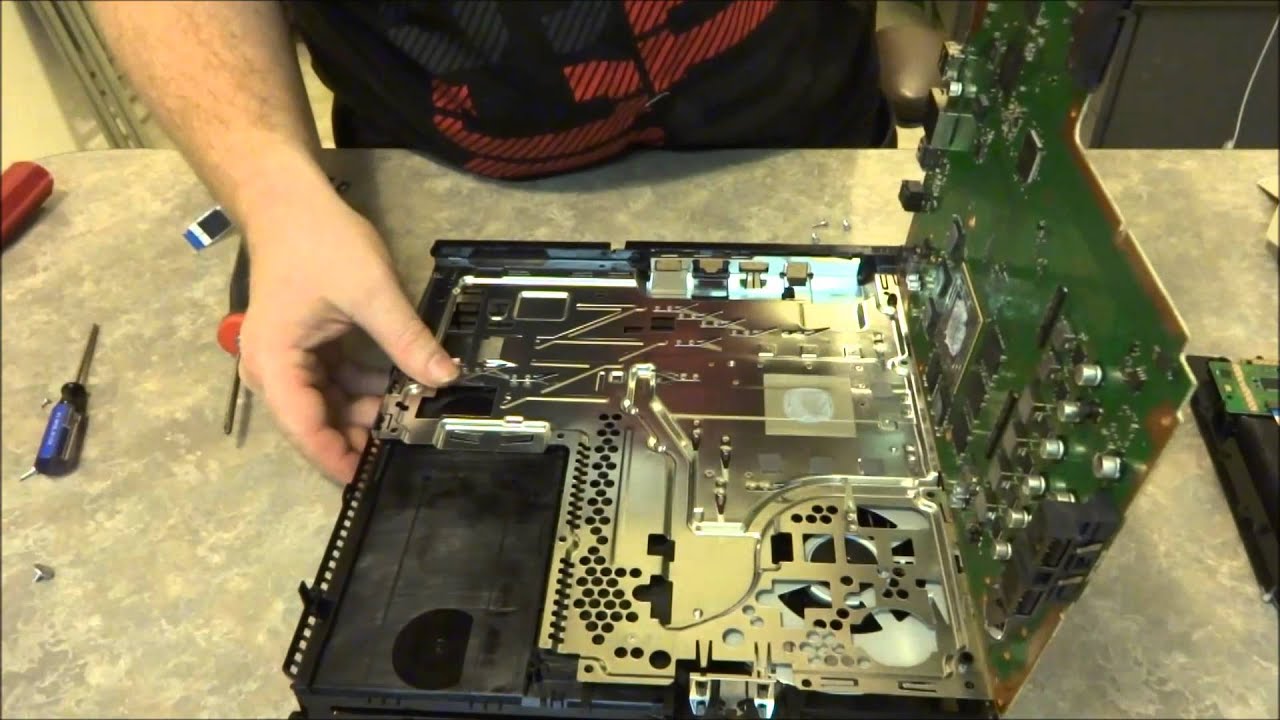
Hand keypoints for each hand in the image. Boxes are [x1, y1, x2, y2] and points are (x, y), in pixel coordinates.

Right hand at [236, 188, 457, 482]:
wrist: (287, 201)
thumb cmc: (319, 242)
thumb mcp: (371, 292)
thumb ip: (408, 340)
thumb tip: (447, 378)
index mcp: (276, 364)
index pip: (306, 430)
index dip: (340, 458)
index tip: (373, 477)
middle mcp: (273, 371)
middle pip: (317, 422)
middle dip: (362, 432)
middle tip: (411, 436)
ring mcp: (288, 361)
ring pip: (330, 404)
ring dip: (369, 408)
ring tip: (415, 407)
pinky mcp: (306, 349)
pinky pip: (336, 382)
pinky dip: (365, 386)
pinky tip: (402, 385)